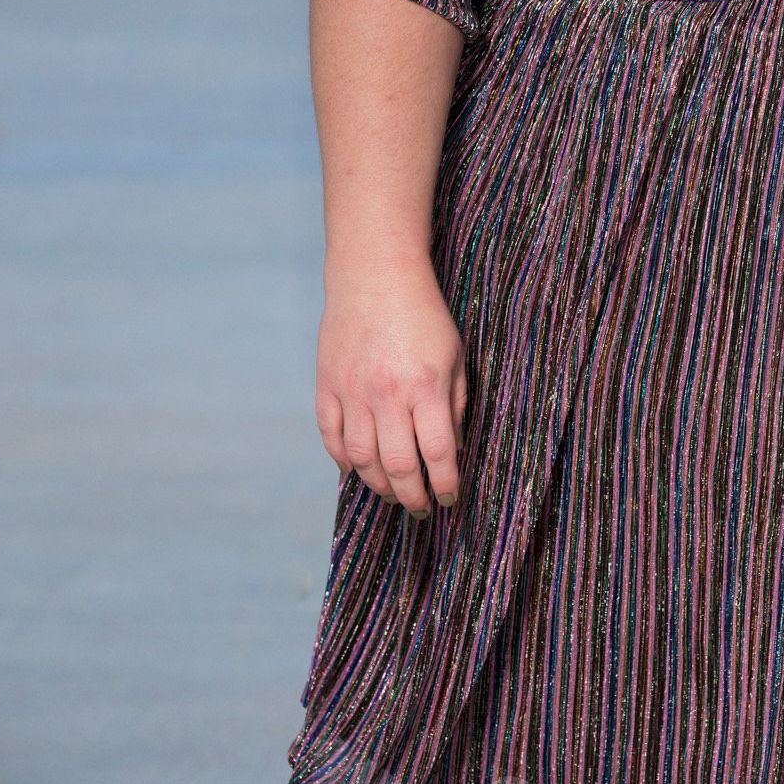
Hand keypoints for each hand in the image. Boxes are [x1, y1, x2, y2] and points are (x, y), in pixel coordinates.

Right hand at [314, 253, 466, 515]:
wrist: (375, 275)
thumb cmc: (424, 315)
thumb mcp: (454, 356)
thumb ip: (455, 404)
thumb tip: (452, 449)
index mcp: (426, 387)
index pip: (438, 453)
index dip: (446, 484)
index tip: (450, 499)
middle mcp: (388, 395)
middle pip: (399, 466)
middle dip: (413, 496)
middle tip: (421, 508)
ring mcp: (353, 392)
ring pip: (362, 459)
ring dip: (379, 485)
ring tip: (394, 492)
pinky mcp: (327, 386)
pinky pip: (332, 436)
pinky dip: (344, 459)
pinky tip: (358, 468)